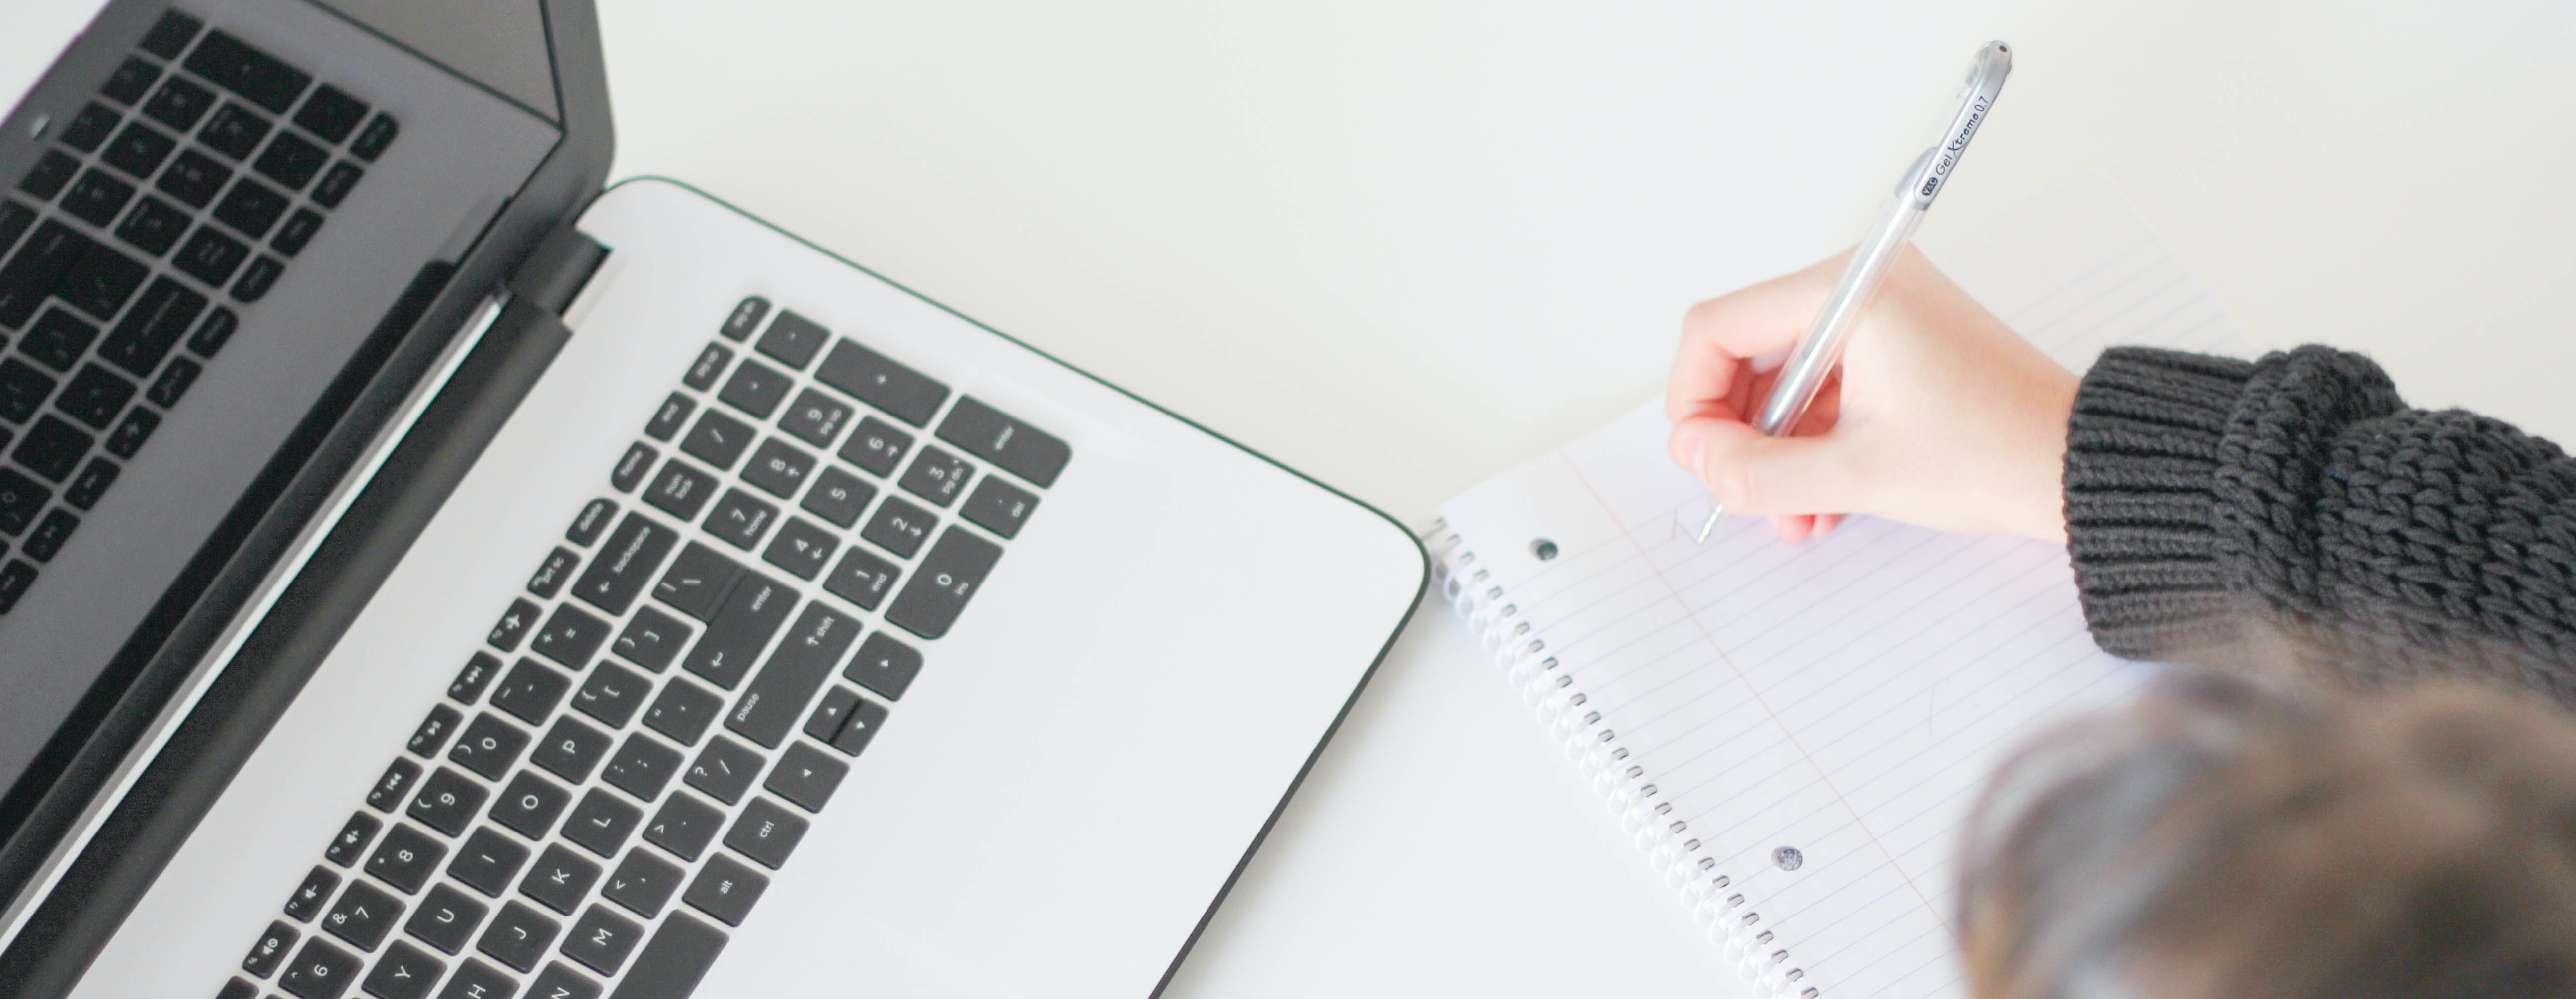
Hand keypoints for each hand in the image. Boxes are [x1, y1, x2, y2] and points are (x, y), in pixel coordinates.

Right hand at [1665, 246, 2077, 543]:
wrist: (2078, 465)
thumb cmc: (1992, 453)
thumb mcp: (1856, 474)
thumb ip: (1757, 469)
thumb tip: (1694, 454)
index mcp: (1849, 292)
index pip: (1718, 327)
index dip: (1694, 398)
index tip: (1703, 458)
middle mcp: (1862, 287)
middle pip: (1748, 352)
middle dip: (1740, 433)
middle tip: (1743, 490)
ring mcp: (1882, 315)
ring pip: (1786, 379)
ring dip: (1778, 450)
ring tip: (1792, 513)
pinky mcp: (1899, 345)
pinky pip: (1826, 388)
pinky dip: (1813, 441)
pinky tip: (1821, 501)